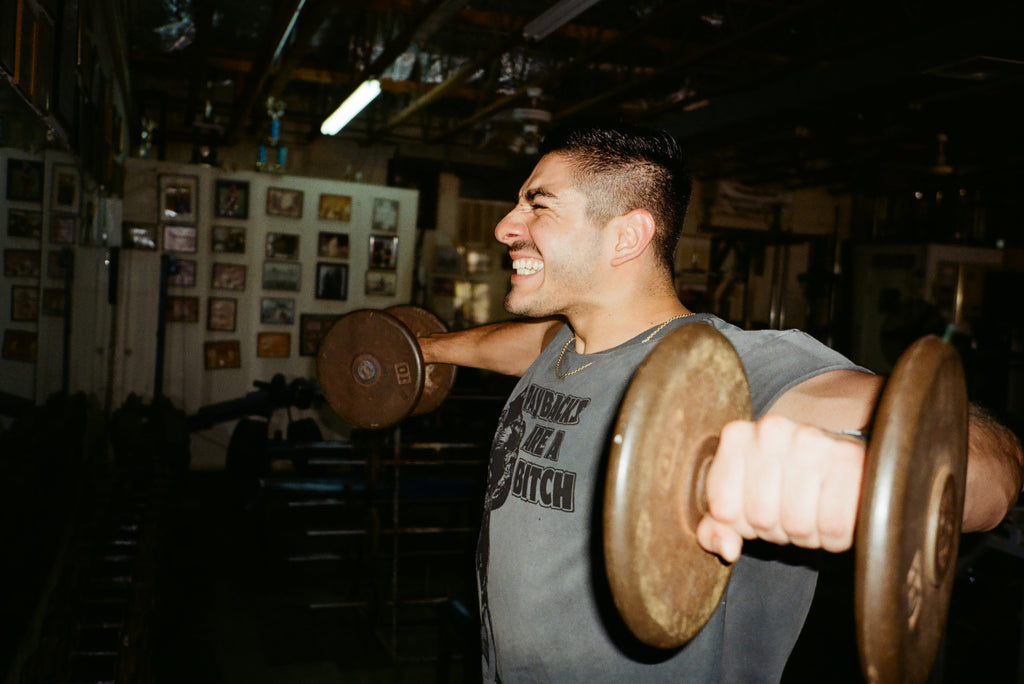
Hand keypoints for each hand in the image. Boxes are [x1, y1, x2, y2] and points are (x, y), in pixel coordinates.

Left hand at [694, 414, 864, 562]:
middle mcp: (771, 431)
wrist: (831, 453)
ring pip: (797, 524)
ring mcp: (811, 440)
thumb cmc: (780, 479)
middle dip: (776, 529)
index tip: (756, 510)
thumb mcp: (739, 498)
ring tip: (811, 512)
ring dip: (806, 534)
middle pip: (761, 517)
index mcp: (736, 436)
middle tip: (789, 514)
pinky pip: (834, 524)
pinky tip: (833, 513)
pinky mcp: (848, 458)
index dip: (742, 524)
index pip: (724, 509)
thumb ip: (718, 526)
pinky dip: (834, 535)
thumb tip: (726, 549)